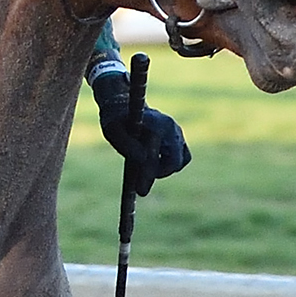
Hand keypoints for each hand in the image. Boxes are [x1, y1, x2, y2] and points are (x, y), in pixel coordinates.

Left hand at [91, 72, 191, 195]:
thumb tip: (142, 160)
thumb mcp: (112, 131)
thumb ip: (126, 145)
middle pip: (173, 162)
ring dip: (165, 169)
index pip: (153, 156)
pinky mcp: (179, 138)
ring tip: (146, 167)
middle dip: (158, 174)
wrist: (126, 105)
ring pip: (180, 161)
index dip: (147, 176)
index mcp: (154, 125)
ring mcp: (178, 132)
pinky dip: (172, 164)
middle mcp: (170, 128)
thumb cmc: (116, 120)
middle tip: (142, 183)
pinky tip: (155, 163)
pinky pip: (183, 158)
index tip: (140, 191)